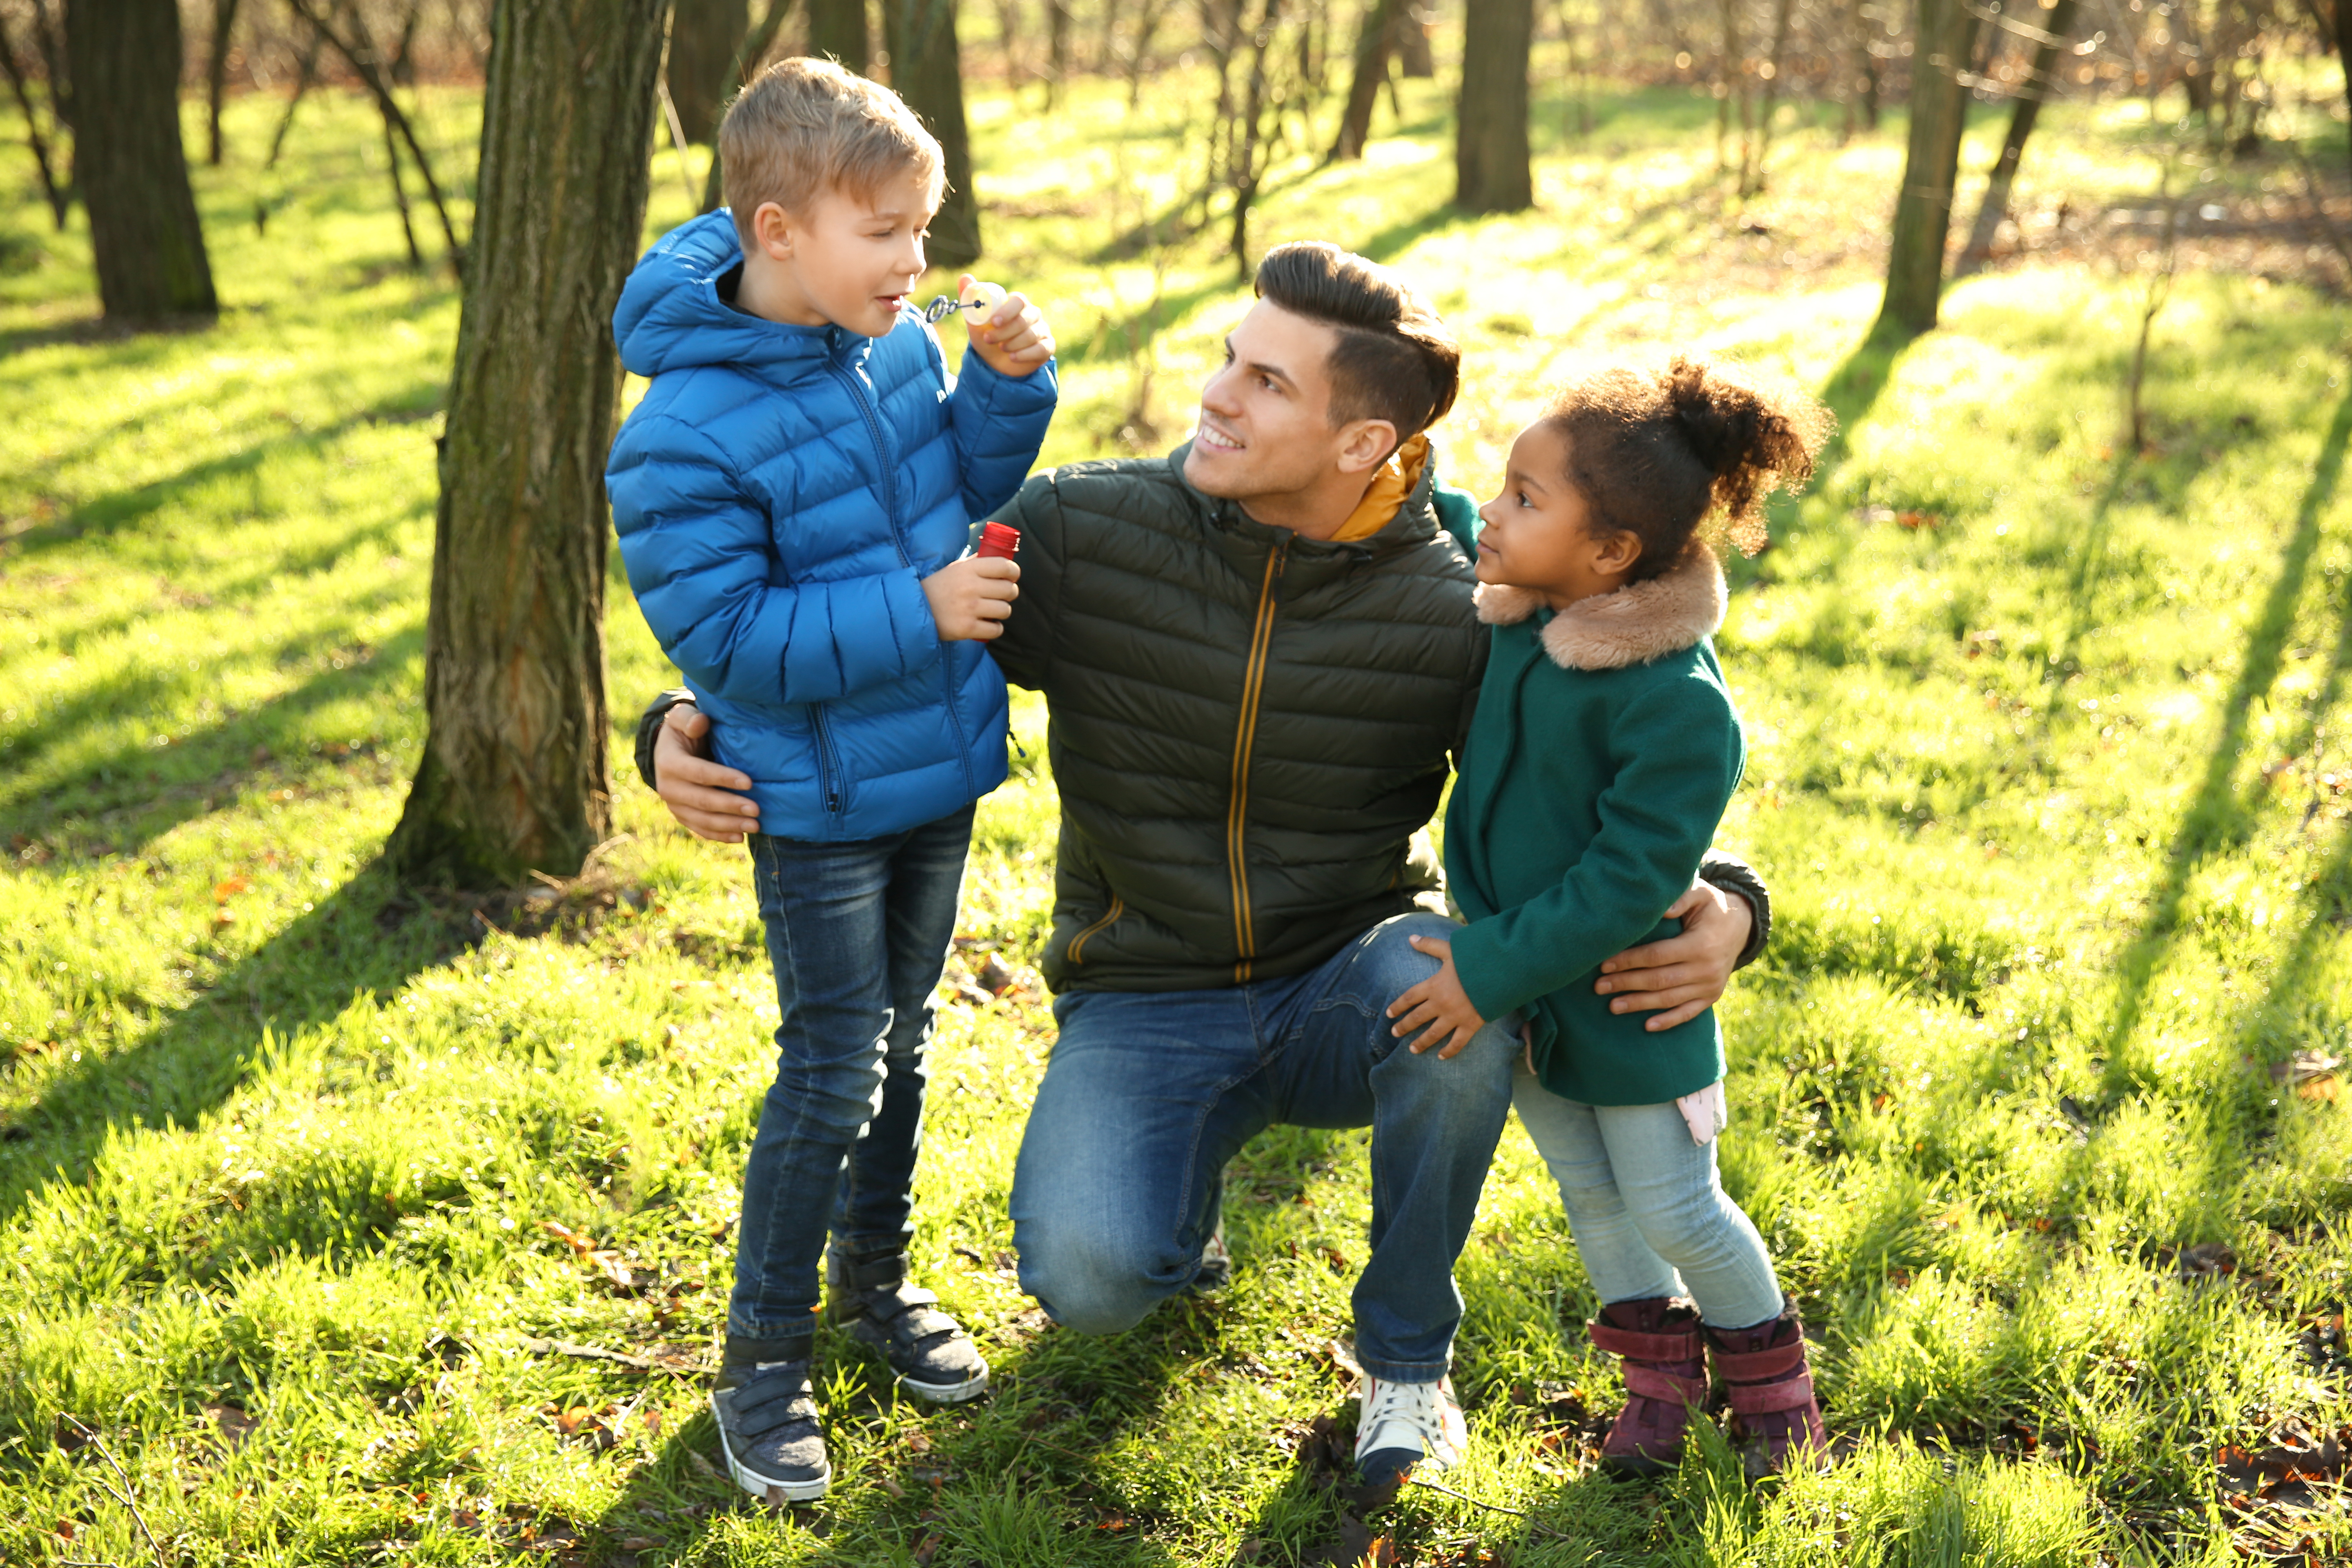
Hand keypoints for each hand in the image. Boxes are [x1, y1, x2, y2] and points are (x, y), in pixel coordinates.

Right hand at [654, 704, 760, 842]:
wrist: (668, 750)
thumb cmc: (683, 730)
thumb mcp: (682, 717)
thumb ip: (689, 717)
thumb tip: (701, 722)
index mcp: (669, 762)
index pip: (700, 773)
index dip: (724, 778)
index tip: (749, 782)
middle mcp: (668, 787)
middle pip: (703, 801)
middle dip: (731, 806)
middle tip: (757, 810)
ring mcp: (674, 805)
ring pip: (703, 820)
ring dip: (729, 825)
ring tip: (755, 826)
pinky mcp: (682, 815)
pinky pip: (700, 829)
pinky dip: (720, 835)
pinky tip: (740, 838)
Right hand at [923, 554, 1019, 640]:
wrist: (913, 611)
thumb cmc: (938, 588)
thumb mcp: (954, 568)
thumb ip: (977, 563)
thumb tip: (1002, 561)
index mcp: (968, 569)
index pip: (1005, 566)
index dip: (1013, 572)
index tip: (1012, 576)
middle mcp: (970, 587)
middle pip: (1009, 590)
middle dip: (1008, 593)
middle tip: (1000, 596)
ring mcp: (969, 609)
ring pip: (1005, 610)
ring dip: (1000, 612)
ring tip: (990, 611)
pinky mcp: (967, 628)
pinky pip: (996, 629)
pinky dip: (994, 628)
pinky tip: (986, 624)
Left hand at [961, 272, 1053, 377]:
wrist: (996, 362)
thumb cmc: (988, 336)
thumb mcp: (975, 319)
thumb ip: (969, 297)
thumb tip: (964, 277)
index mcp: (1017, 304)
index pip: (1018, 301)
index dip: (1007, 311)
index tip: (993, 322)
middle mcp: (1033, 314)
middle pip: (1024, 319)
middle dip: (1005, 331)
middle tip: (989, 339)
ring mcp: (1042, 330)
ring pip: (1032, 335)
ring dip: (1013, 344)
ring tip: (1001, 348)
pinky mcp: (1047, 346)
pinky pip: (1041, 349)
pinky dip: (1025, 355)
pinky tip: (1013, 357)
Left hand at [1385, 935, 1488, 1059]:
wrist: (1500, 972)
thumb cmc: (1474, 959)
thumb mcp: (1450, 949)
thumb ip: (1429, 945)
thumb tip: (1411, 938)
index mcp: (1434, 985)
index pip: (1409, 998)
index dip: (1398, 1006)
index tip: (1389, 1014)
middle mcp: (1441, 1003)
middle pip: (1417, 1018)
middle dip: (1404, 1026)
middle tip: (1394, 1033)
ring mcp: (1455, 1016)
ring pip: (1433, 1034)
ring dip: (1421, 1042)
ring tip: (1411, 1049)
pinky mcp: (1471, 1025)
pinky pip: (1457, 1043)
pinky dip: (1449, 1051)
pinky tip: (1441, 1057)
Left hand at [1593, 879, 1751, 1030]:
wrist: (1741, 926)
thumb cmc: (1711, 907)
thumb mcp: (1701, 894)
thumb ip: (1681, 898)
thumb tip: (1660, 910)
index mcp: (1700, 944)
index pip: (1657, 956)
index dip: (1629, 961)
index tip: (1604, 963)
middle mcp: (1706, 969)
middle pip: (1659, 980)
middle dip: (1626, 984)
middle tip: (1599, 987)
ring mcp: (1710, 986)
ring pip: (1669, 999)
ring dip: (1639, 1004)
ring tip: (1612, 1006)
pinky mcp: (1712, 996)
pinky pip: (1688, 1013)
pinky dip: (1668, 1021)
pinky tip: (1647, 1026)